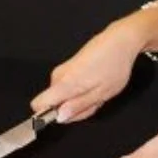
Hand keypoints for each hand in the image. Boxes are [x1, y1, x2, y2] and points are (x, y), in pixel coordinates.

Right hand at [31, 17, 145, 123]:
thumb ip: (79, 107)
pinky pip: (69, 87)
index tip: (68, 114)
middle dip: (73, 107)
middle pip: (54, 103)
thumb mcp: (101, 93)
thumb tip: (60, 117)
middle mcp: (59, 75)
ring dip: (81, 99)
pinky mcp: (68, 66)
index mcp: (64, 83)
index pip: (37, 104)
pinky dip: (83, 90)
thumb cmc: (114, 64)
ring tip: (98, 90)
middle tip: (94, 100)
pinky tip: (97, 83)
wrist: (120, 40)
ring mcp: (63, 69)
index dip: (50, 115)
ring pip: (63, 96)